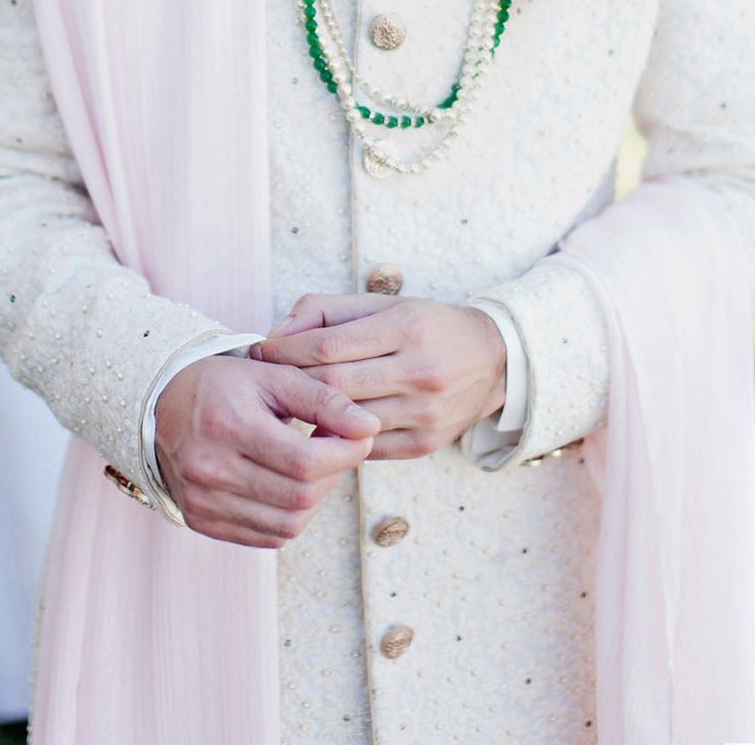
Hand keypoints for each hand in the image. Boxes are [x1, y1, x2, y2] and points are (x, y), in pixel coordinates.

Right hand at [154, 354, 379, 548]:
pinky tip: (289, 485)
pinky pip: (266, 537)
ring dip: (315, 498)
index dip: (345, 452)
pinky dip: (290, 516)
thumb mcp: (272, 375)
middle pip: (299, 496)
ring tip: (314, 465)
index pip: (305, 461)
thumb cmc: (223, 385)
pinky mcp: (202, 522)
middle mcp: (210, 470)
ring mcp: (203, 502)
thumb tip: (370, 425)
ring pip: (287, 524)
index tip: (360, 433)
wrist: (161, 405)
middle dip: (334, 473)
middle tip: (339, 447)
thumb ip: (323, 398)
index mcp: (228, 427)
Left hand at [251, 293, 506, 460]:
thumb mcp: (383, 304)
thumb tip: (277, 334)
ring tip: (288, 405)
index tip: (262, 351)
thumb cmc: (426, 326)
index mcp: (406, 327)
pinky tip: (323, 428)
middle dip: (291, 383)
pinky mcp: (426, 444)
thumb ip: (326, 311)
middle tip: (267, 380)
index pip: (329, 346)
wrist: (493, 359)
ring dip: (311, 416)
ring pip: (347, 423)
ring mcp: (425, 413)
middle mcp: (419, 371)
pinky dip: (340, 439)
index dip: (286, 351)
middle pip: (334, 386)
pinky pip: (367, 449)